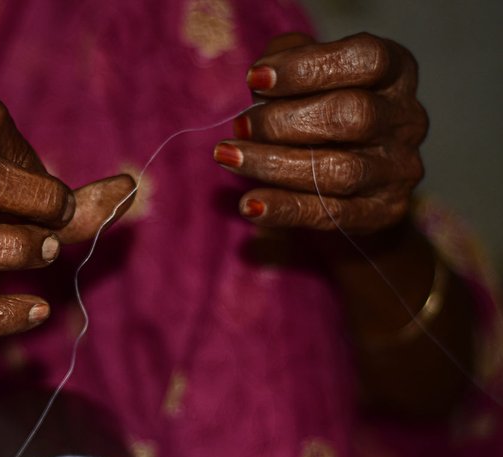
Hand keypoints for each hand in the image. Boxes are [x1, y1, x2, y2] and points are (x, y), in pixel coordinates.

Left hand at [214, 33, 427, 233]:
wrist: (346, 179)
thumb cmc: (318, 110)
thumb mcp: (306, 74)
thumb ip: (286, 60)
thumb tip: (260, 78)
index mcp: (396, 73)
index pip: (365, 59)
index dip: (307, 68)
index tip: (254, 79)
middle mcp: (407, 119)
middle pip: (352, 115)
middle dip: (283, 121)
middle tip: (240, 126)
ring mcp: (399, 169)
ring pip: (339, 170)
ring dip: (274, 164)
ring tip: (230, 158)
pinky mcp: (383, 212)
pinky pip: (330, 214)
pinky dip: (284, 209)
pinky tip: (250, 204)